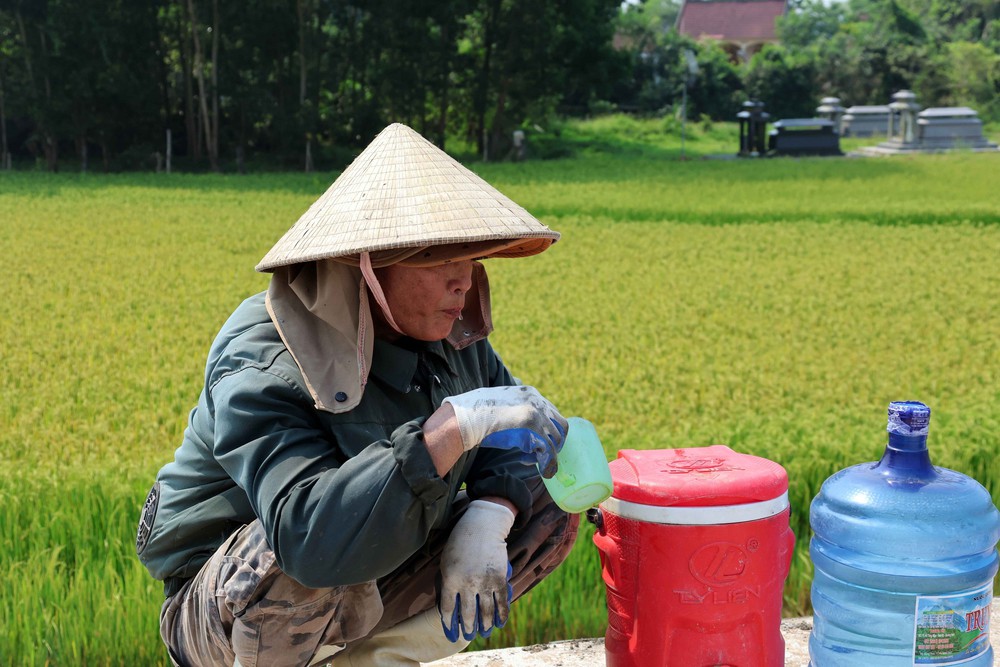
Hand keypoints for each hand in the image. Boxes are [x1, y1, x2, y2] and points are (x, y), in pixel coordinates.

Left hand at [438, 500, 514, 641]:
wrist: (482, 527)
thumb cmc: (460, 543)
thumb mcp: (446, 562)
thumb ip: (447, 583)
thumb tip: (448, 605)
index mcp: (450, 579)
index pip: (448, 608)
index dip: (449, 623)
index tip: (451, 632)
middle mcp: (467, 583)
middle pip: (467, 613)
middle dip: (468, 627)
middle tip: (468, 635)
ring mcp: (485, 581)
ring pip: (486, 611)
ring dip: (485, 625)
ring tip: (484, 633)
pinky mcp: (499, 578)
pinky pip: (501, 601)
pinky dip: (501, 615)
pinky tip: (500, 623)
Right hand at [442, 386, 566, 477]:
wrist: (466, 416)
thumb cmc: (476, 413)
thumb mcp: (500, 405)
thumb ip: (513, 411)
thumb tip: (516, 427)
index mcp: (529, 393)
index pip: (550, 411)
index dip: (548, 429)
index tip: (541, 441)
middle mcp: (537, 401)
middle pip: (560, 423)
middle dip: (556, 441)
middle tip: (546, 454)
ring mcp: (536, 414)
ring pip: (556, 438)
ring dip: (551, 454)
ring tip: (542, 465)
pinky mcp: (532, 428)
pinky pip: (548, 449)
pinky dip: (548, 463)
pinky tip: (543, 471)